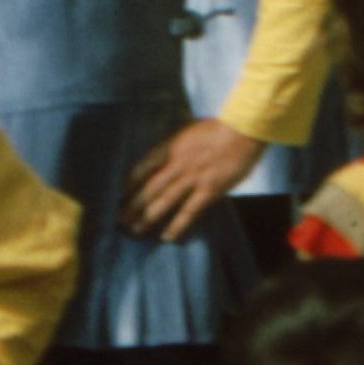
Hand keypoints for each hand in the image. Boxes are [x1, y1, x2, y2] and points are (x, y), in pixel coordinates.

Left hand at [121, 121, 261, 240]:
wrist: (243, 130)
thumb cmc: (218, 128)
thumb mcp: (188, 129)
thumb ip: (174, 143)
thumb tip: (161, 154)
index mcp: (171, 146)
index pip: (142, 167)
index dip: (129, 183)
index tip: (120, 195)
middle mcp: (178, 163)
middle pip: (149, 188)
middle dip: (132, 206)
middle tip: (120, 220)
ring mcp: (193, 177)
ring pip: (164, 202)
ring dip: (147, 218)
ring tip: (135, 230)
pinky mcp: (208, 190)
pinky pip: (188, 212)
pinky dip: (176, 226)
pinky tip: (167, 236)